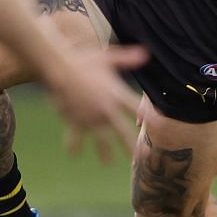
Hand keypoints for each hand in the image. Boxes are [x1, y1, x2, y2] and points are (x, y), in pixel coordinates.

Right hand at [46, 43, 146, 163]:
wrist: (60, 67)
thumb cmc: (84, 60)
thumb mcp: (108, 57)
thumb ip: (127, 59)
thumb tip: (146, 54)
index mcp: (116, 94)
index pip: (136, 109)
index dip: (148, 117)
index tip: (156, 126)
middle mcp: (106, 109)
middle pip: (122, 131)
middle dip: (130, 145)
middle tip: (138, 157)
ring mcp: (90, 118)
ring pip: (101, 140)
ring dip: (104, 152)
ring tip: (107, 163)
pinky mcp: (75, 120)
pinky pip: (74, 137)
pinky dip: (73, 145)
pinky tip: (73, 154)